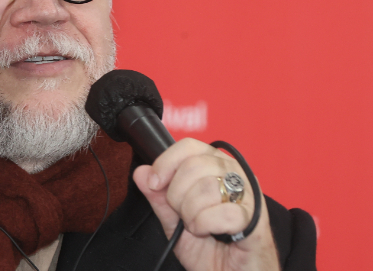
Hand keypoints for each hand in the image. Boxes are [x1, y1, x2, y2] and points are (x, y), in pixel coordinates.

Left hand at [133, 138, 279, 270]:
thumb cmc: (211, 249)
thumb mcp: (175, 222)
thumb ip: (159, 198)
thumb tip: (142, 172)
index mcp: (216, 168)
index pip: (189, 146)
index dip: (166, 162)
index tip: (154, 183)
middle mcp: (234, 174)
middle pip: (193, 165)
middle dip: (177, 195)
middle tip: (183, 215)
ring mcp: (248, 195)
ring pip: (207, 188)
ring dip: (192, 214)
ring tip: (198, 226)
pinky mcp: (256, 218)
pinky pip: (223, 213)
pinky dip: (206, 225)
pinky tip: (210, 232)